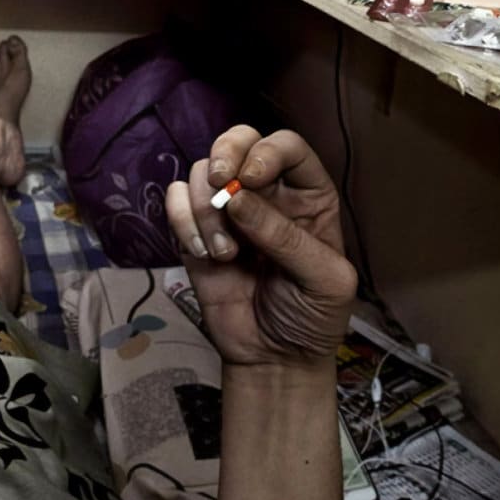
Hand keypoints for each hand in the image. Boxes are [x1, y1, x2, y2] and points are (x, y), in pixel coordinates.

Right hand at [165, 127, 358, 368]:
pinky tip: (204, 254)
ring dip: (206, 208)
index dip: (268, 151)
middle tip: (223, 183)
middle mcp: (267, 193)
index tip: (252, 178)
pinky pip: (176, 200)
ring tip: (224, 253)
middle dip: (226, 153)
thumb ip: (286, 237)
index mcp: (308, 196)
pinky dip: (182, 221)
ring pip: (202, 171)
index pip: (287, 147)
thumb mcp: (323, 280)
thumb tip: (238, 199)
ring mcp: (228, 210)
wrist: (274, 359)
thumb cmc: (311, 317)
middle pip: (239, 140)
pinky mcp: (195, 232)